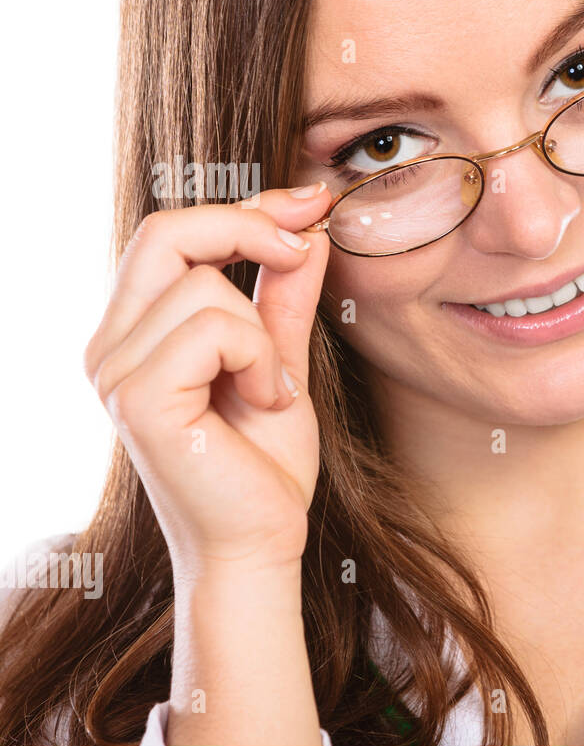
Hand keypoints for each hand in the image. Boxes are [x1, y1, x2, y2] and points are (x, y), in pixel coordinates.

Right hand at [83, 183, 333, 573]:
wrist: (262, 541)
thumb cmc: (264, 463)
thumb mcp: (281, 360)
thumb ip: (285, 296)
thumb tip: (307, 227)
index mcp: (134, 332)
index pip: (172, 233)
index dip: (246, 207)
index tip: (312, 204)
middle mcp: (110, 346)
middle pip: (167, 230)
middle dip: (248, 226)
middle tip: (304, 251)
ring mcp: (115, 372)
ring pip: (203, 285)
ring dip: (263, 334)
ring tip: (271, 388)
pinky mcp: (139, 397)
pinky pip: (213, 328)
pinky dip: (259, 359)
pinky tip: (264, 402)